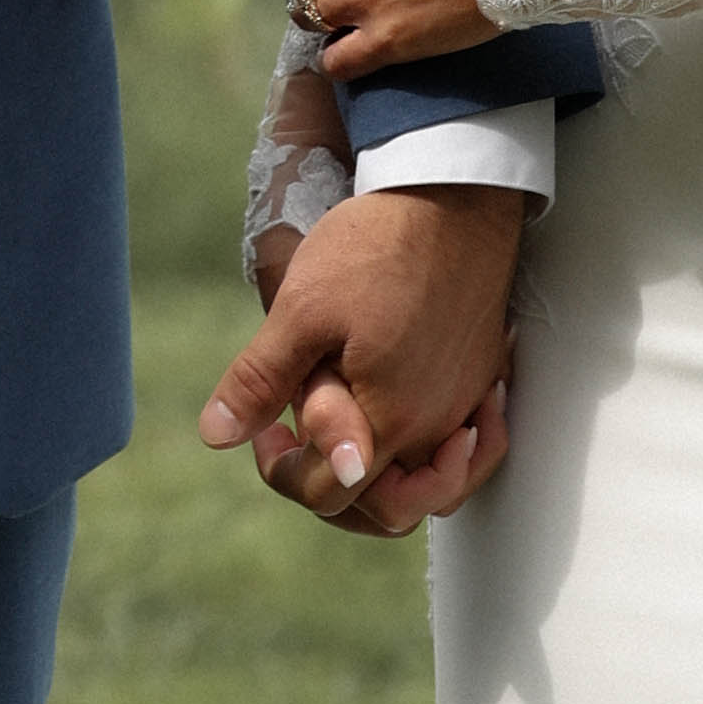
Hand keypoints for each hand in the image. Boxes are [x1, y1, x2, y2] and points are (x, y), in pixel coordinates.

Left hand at [200, 177, 522, 539]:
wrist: (453, 193)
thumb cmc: (377, 245)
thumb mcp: (301, 309)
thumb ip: (261, 381)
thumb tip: (217, 437)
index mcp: (389, 420)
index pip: (330, 494)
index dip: (284, 474)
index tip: (265, 432)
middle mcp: (438, 428)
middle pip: (388, 510)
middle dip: (336, 491)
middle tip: (302, 442)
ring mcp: (468, 404)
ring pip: (434, 487)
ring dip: (390, 484)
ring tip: (349, 441)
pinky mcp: (485, 376)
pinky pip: (469, 447)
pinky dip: (442, 456)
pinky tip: (410, 425)